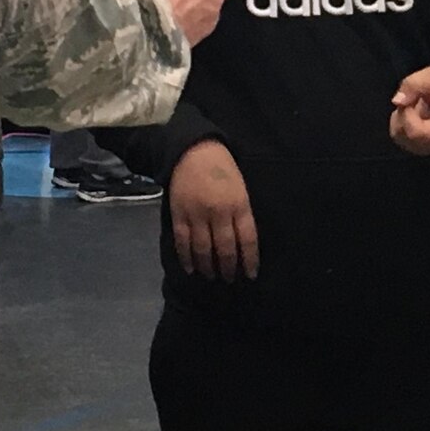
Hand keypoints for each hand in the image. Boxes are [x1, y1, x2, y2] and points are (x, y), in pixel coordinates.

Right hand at [168, 141, 257, 281]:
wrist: (193, 150)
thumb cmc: (223, 169)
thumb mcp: (241, 189)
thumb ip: (242, 214)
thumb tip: (243, 243)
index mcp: (239, 204)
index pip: (247, 239)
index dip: (249, 260)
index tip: (250, 275)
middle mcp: (219, 212)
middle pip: (225, 248)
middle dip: (228, 268)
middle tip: (230, 279)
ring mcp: (197, 214)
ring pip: (203, 249)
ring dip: (208, 267)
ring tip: (212, 277)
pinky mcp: (179, 214)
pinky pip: (182, 242)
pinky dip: (186, 258)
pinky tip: (191, 269)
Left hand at [389, 65, 429, 169]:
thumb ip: (416, 84)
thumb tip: (397, 101)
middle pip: (416, 133)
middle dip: (407, 111)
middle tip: (414, 96)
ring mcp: (428, 146)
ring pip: (403, 135)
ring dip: (401, 114)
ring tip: (414, 103)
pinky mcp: (415, 146)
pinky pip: (398, 134)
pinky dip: (398, 119)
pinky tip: (408, 112)